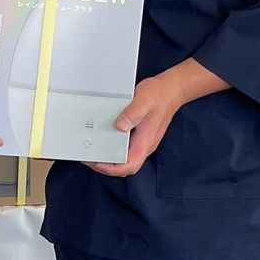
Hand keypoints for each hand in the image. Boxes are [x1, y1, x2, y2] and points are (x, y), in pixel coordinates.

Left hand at [87, 60, 226, 176]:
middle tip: (88, 158)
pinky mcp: (138, 136)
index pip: (130, 166)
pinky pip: (124, 149)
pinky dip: (112, 149)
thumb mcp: (144, 100)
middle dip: (105, 167)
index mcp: (145, 141)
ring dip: (108, 159)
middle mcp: (143, 145)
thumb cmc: (159, 95)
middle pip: (124, 166)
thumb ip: (132, 114)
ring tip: (92, 152)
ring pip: (124, 159)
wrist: (171, 90)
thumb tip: (120, 126)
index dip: (112, 169)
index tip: (97, 162)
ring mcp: (141, 142)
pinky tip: (103, 141)